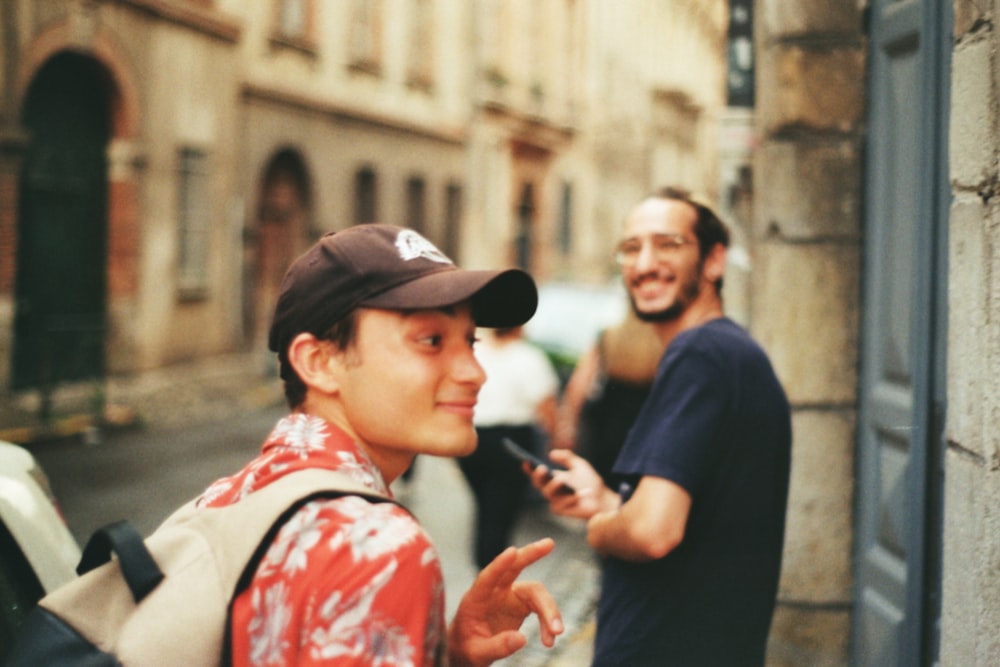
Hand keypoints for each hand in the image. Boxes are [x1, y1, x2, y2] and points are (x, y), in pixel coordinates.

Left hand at [448, 538, 563, 666]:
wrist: (468, 650)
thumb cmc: (467, 648)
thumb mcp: (477, 654)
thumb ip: (497, 647)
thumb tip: (522, 639)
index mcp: (476, 598)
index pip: (488, 577)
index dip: (500, 563)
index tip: (512, 551)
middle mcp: (494, 591)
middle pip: (514, 567)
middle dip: (531, 554)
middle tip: (549, 543)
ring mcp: (509, 595)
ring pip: (535, 591)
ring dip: (549, 610)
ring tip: (556, 633)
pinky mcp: (521, 604)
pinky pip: (540, 606)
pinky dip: (548, 620)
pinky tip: (549, 639)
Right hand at [528, 449, 613, 519]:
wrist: (602, 499)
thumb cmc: (590, 482)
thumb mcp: (579, 465)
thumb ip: (567, 457)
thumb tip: (551, 453)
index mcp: (552, 478)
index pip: (538, 473)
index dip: (529, 468)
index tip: (526, 461)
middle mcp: (551, 490)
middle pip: (538, 483)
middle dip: (538, 476)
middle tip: (542, 468)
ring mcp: (555, 501)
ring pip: (548, 493)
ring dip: (553, 486)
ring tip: (560, 480)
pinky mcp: (562, 510)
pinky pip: (563, 504)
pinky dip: (573, 498)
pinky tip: (584, 493)